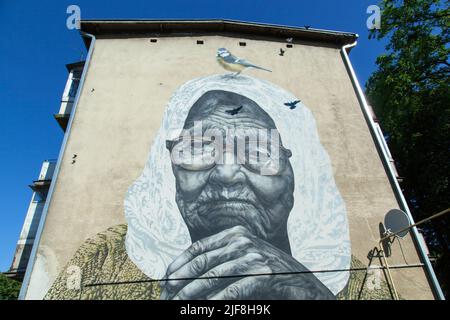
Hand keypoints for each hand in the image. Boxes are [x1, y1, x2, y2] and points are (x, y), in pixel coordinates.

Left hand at [159, 226, 334, 299]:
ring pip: (213, 277)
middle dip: (180, 281)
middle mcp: (244, 241)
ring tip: (178, 304)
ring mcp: (255, 256)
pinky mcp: (265, 274)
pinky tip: (201, 309)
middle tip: (165, 295)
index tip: (164, 280)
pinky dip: (214, 303)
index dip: (178, 264)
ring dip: (191, 294)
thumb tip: (184, 275)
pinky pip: (231, 291)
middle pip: (202, 262)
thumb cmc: (270, 276)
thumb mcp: (243, 262)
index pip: (198, 248)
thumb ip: (220, 262)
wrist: (306, 286)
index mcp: (236, 234)